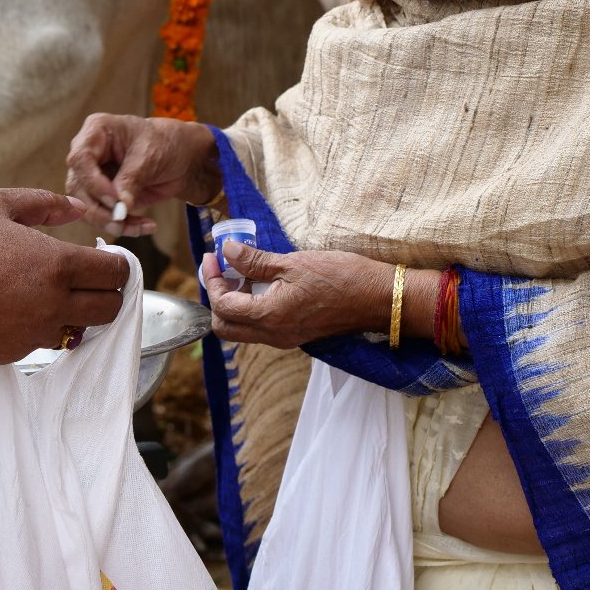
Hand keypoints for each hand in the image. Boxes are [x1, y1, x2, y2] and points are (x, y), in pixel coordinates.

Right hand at [0, 188, 128, 364]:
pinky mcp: (12, 355)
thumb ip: (46, 202)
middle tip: (88, 280)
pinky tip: (17, 309)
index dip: (117, 265)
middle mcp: (53, 305)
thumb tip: (79, 207)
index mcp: (58, 264)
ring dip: (75, 315)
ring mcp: (32, 335)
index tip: (105, 259)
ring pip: (79, 332)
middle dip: (106, 294)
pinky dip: (40, 329)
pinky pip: (42, 344)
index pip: (117, 274)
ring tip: (50, 295)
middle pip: (110, 310)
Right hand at [65, 113, 220, 235]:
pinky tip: (144, 227)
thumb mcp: (150, 156)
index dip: (93, 182)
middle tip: (121, 222)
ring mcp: (92, 176)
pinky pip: (102, 217)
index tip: (114, 199)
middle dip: (99, 210)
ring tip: (138, 228)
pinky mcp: (102, 196)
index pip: (80, 159)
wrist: (179, 158)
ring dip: (109, 222)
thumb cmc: (164, 144)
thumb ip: (131, 179)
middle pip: (77, 187)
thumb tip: (118, 208)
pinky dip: (122, 226)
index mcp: (96, 131)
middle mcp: (88, 154)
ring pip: (85, 206)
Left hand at [200, 242, 392, 348]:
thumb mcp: (293, 263)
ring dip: (234, 303)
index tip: (213, 256)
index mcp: (270, 316)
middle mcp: (273, 335)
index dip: (212, 279)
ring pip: (242, 329)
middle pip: (225, 327)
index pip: (223, 305)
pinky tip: (261, 283)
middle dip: (217, 297)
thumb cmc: (340, 277)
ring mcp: (285, 338)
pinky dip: (252, 307)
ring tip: (241, 272)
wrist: (377, 298)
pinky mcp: (295, 334)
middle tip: (221, 268)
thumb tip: (227, 251)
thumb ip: (255, 260)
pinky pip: (261, 327)